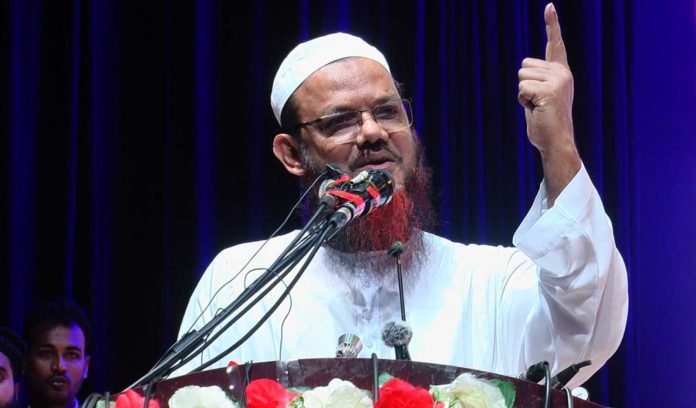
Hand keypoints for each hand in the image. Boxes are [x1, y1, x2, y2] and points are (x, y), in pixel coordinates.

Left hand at [518, 3, 580, 204]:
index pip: (556, 44)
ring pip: (521, 77)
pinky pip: (522, 89)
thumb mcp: (541, 97)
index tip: (549, 5)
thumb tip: (525, 76)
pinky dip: (523, 102)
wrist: (557, 142)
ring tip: (538, 107)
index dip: (552, 24)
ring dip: (523, 94)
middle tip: (538, 103)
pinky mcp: (549, 90)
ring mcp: (558, 80)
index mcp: (561, 72)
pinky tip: (537, 110)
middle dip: (524, 85)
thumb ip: (537, 81)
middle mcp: (562, 72)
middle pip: (524, 66)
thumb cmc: (545, 122)